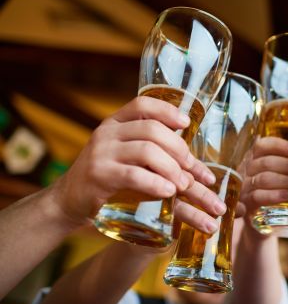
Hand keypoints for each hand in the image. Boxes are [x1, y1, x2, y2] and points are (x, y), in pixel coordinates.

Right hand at [50, 96, 224, 230]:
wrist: (71, 199)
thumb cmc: (110, 177)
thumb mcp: (130, 158)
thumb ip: (158, 155)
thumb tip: (199, 168)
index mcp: (116, 122)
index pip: (143, 104)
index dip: (167, 110)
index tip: (186, 123)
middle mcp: (107, 132)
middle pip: (152, 129)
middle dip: (178, 148)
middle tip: (190, 166)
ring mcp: (101, 152)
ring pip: (146, 151)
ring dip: (171, 167)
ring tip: (183, 184)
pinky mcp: (99, 175)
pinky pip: (134, 175)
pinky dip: (156, 183)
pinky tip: (168, 191)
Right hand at [239, 137, 287, 220]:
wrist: (266, 223)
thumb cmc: (279, 193)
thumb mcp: (283, 176)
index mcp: (255, 160)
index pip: (261, 146)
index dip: (278, 145)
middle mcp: (247, 171)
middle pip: (266, 162)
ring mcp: (245, 188)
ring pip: (263, 178)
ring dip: (285, 181)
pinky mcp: (246, 204)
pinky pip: (257, 196)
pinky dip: (274, 195)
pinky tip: (287, 196)